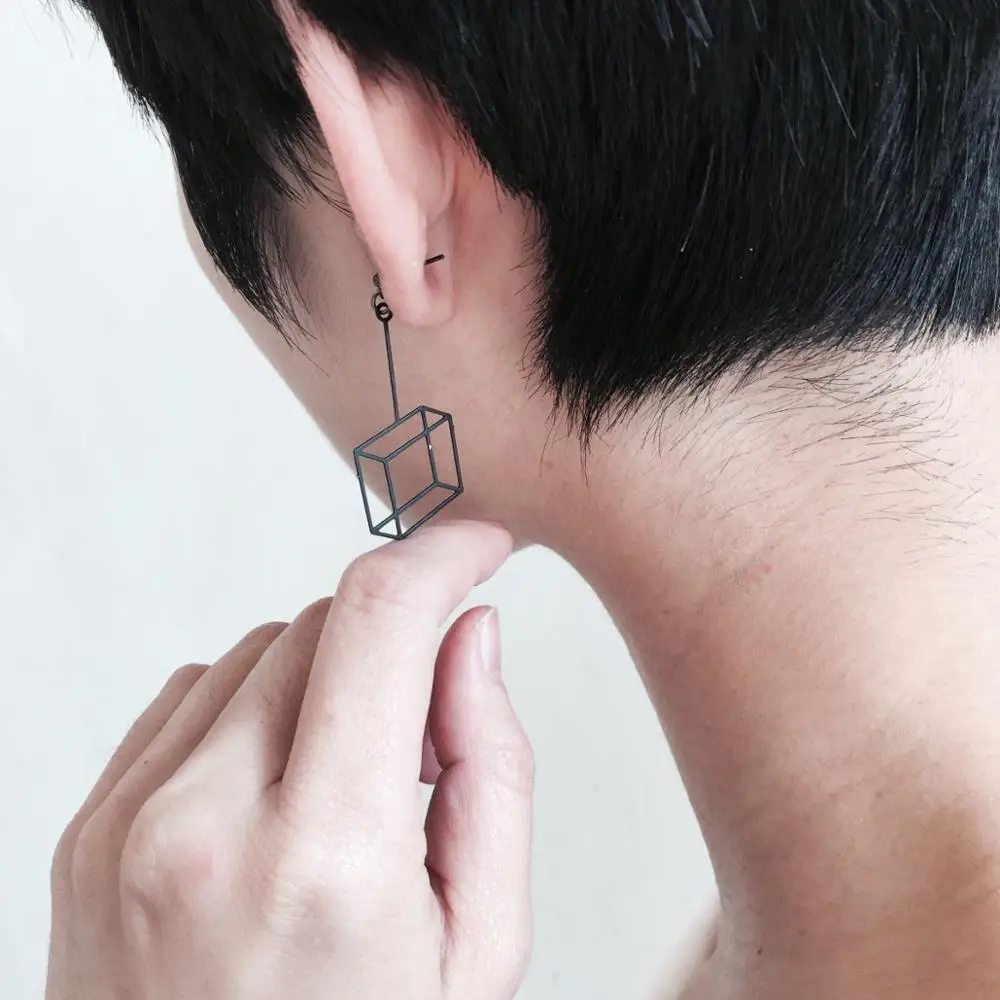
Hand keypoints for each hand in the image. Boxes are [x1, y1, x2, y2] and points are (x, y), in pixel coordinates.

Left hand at [47, 521, 532, 999]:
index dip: (443, 555)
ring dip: (322, 682)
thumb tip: (469, 636)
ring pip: (256, 650)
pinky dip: (251, 712)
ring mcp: (125, 826)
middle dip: (393, 647)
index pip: (380, 621)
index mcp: (322, 862)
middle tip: (422, 738)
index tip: (479, 545)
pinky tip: (275, 795)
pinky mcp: (88, 829)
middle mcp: (201, 827)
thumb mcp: (479, 946)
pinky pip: (191, 696)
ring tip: (343, 791)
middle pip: (320, 625)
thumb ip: (492, 767)